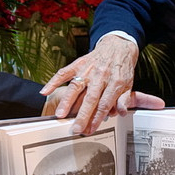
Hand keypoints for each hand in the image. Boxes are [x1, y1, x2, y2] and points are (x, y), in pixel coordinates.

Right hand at [40, 35, 161, 133]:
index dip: (97, 118)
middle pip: (90, 98)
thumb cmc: (121, 67)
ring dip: (67, 101)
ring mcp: (88, 69)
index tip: (91, 129)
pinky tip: (45, 91)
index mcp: (114, 82)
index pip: (104, 104)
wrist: (118, 45)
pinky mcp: (78, 64)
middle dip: (82, 115)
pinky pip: (64, 72)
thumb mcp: (128, 83)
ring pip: (75, 86)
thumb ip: (124, 99)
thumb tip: (120, 112)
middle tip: (76, 128)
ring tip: (60, 114)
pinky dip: (53, 81)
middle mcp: (100, 76)